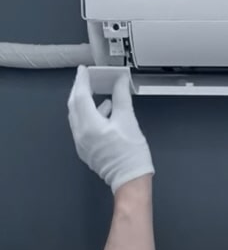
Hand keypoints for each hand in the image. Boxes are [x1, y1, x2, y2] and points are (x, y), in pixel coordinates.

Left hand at [67, 66, 153, 192]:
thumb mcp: (128, 120)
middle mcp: (80, 133)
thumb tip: (119, 81)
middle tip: (86, 79)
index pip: (81, 96)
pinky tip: (103, 114)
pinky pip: (82, 127)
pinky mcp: (86, 150)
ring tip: (98, 94)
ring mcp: (81, 143)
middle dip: (80, 90)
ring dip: (84, 103)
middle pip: (75, 106)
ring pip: (78, 116)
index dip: (82, 81)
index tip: (84, 70)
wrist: (130, 179)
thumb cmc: (131, 153)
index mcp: (89, 125)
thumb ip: (121, 98)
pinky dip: (89, 115)